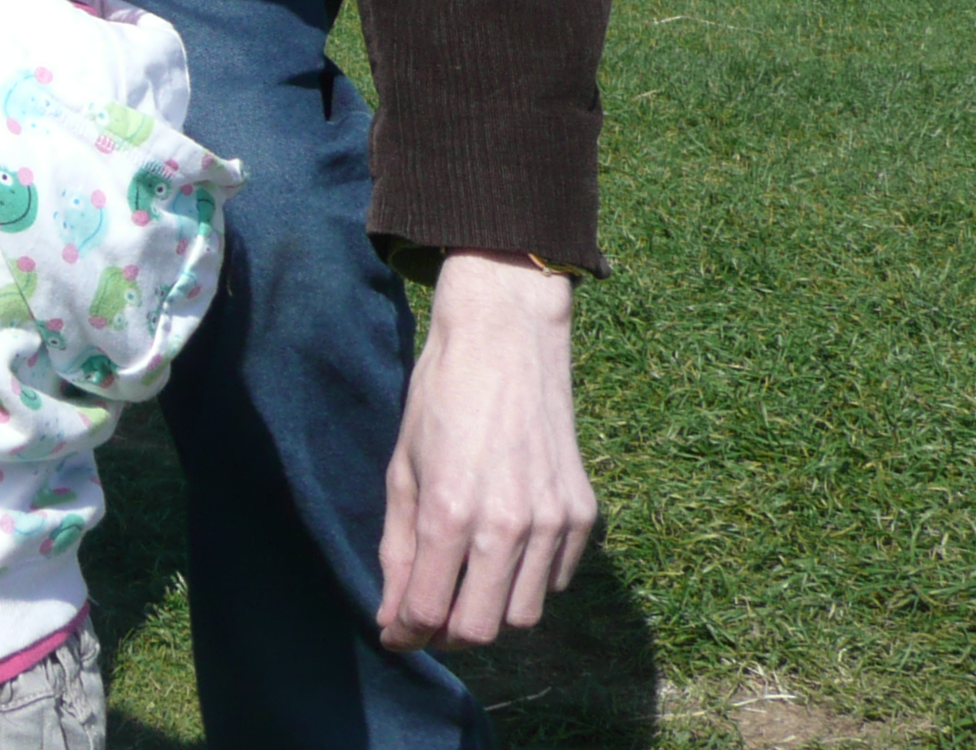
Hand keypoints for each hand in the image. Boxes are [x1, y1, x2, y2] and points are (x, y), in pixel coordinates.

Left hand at [375, 250, 599, 652]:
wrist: (506, 342)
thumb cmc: (440, 400)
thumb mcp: (402, 473)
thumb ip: (398, 552)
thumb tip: (392, 620)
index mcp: (451, 513)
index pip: (429, 613)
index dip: (406, 633)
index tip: (396, 633)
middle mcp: (508, 526)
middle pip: (482, 630)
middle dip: (448, 633)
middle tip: (430, 614)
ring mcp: (553, 522)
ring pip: (525, 616)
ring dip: (491, 612)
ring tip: (466, 582)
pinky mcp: (583, 514)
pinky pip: (556, 581)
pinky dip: (528, 581)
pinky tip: (505, 550)